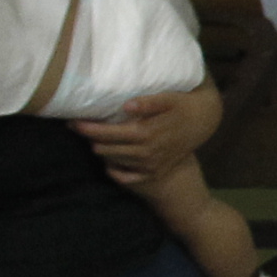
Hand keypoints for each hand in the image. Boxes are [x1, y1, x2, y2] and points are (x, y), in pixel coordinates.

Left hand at [74, 82, 218, 188]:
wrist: (204, 123)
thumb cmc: (183, 106)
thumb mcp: (170, 99)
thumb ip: (149, 102)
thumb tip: (126, 105)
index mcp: (145, 134)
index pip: (107, 133)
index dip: (87, 128)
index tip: (73, 121)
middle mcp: (145, 152)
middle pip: (105, 149)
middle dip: (90, 138)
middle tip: (80, 127)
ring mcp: (149, 165)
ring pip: (112, 161)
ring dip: (101, 150)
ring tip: (94, 139)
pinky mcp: (153, 172)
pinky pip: (125, 177)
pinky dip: (114, 169)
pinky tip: (110, 160)